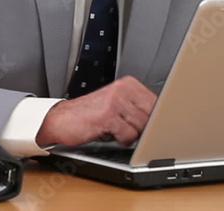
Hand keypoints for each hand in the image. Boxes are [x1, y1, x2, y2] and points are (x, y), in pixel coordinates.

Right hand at [35, 76, 156, 146]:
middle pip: (152, 115)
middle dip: (143, 128)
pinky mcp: (108, 116)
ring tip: (115, 129)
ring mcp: (115, 101)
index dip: (156, 118)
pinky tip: (108, 132)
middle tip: (126, 128)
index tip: (153, 125)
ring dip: (130, 134)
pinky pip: (128, 135)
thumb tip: (162, 120)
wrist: (61, 120)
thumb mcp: (117, 105)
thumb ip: (138, 108)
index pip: (157, 102)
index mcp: (128, 84)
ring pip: (142, 127)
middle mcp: (123, 89)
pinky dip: (121, 140)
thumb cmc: (90, 115)